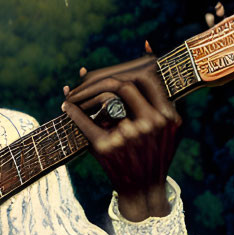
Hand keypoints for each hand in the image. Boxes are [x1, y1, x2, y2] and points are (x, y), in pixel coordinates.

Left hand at [61, 55, 181, 221]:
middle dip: (101, 81)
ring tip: (75, 93)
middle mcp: (151, 124)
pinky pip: (85, 122)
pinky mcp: (107, 147)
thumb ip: (160, 91)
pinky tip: (66, 107)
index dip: (125, 73)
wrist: (144, 189)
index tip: (113, 77)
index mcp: (167, 116)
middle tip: (87, 81)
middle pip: (121, 86)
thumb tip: (147, 45)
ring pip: (102, 100)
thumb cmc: (154, 152)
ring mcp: (129, 136)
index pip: (144, 79)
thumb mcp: (168, 125)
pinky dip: (73, 112)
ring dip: (85, 93)